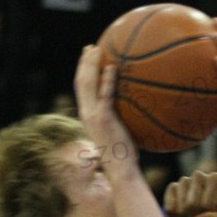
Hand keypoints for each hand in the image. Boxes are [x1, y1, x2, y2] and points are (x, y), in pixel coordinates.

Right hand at [74, 44, 136, 161]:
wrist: (121, 169)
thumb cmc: (124, 154)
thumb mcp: (119, 132)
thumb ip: (121, 117)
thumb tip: (136, 105)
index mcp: (87, 115)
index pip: (81, 89)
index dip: (82, 71)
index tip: (87, 57)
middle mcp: (86, 113)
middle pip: (80, 82)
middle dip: (84, 62)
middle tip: (90, 47)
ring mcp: (93, 115)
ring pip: (87, 84)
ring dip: (91, 65)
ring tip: (97, 50)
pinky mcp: (104, 119)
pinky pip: (105, 95)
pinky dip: (107, 80)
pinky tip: (113, 67)